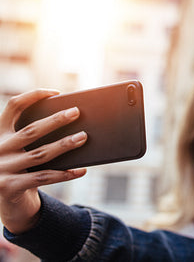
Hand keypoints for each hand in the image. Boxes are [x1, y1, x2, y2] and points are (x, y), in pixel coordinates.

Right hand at [0, 89, 87, 233]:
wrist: (6, 204)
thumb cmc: (22, 170)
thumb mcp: (22, 151)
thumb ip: (36, 139)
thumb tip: (74, 126)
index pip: (13, 107)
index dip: (33, 96)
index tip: (55, 93)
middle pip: (31, 130)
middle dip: (56, 120)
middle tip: (76, 111)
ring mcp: (1, 168)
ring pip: (40, 154)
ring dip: (64, 145)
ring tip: (83, 137)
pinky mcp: (9, 187)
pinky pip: (44, 178)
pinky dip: (65, 174)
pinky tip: (81, 170)